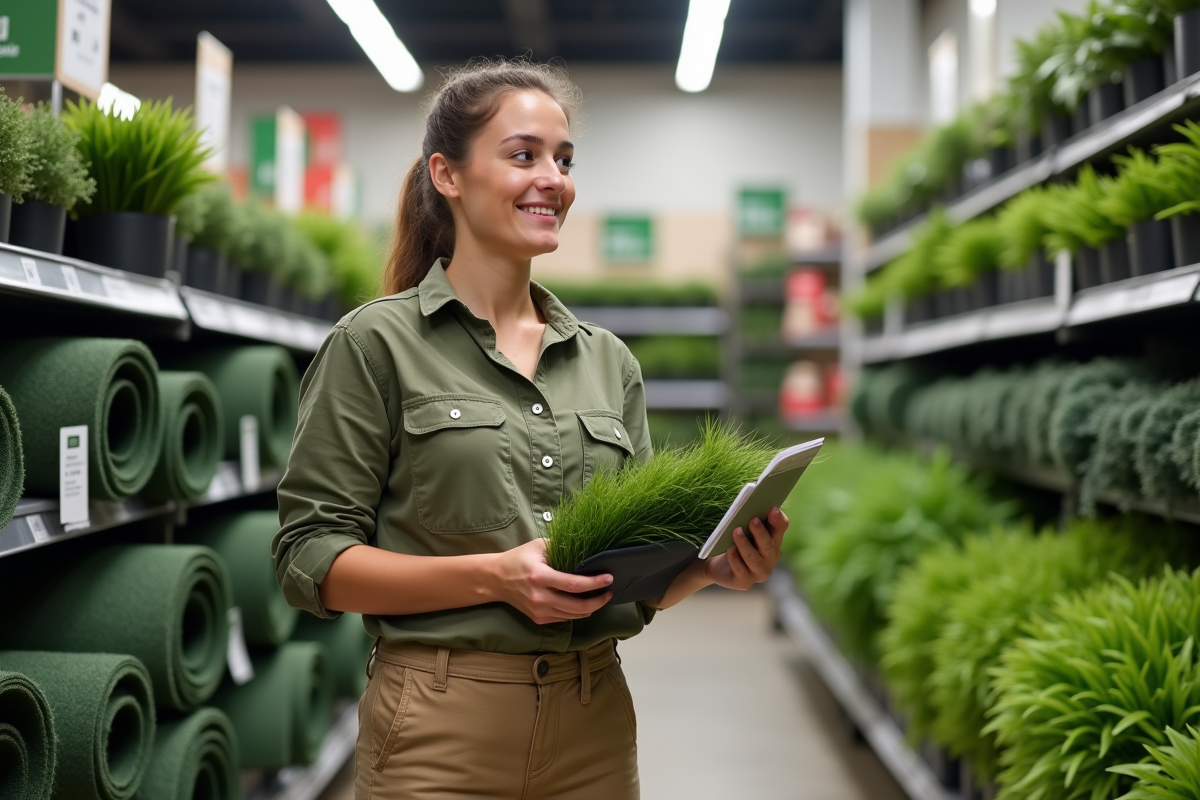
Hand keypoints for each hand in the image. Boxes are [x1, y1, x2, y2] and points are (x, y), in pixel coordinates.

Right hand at [490, 539, 612, 624]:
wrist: (496, 579)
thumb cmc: (519, 559)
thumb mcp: (539, 546)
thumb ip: (561, 547)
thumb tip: (586, 551)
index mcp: (539, 576)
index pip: (573, 584)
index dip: (594, 583)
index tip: (608, 579)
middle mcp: (539, 597)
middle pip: (576, 606)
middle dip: (597, 601)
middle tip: (609, 592)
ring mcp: (539, 611)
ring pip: (572, 616)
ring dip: (590, 608)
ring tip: (600, 598)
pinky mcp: (538, 619)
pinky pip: (564, 619)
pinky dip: (577, 613)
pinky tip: (584, 604)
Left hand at [703, 507, 788, 590]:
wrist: (715, 564)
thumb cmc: (732, 542)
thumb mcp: (742, 529)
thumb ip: (750, 520)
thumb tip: (749, 507)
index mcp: (773, 541)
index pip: (781, 529)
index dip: (778, 520)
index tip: (772, 509)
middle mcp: (770, 558)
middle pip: (769, 545)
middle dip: (761, 533)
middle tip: (753, 520)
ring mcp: (759, 573)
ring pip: (754, 559)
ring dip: (745, 544)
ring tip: (736, 532)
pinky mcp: (745, 582)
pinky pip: (741, 570)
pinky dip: (735, 559)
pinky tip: (730, 550)